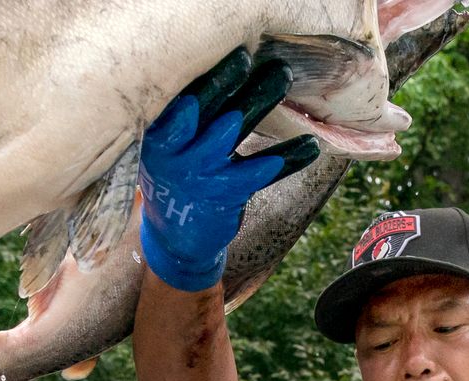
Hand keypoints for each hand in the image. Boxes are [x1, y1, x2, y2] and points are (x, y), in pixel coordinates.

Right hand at [138, 48, 319, 292]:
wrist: (174, 238)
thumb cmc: (178, 175)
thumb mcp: (170, 146)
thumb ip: (188, 115)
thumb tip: (228, 68)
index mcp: (159, 135)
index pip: (176, 100)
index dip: (198, 79)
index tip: (218, 55)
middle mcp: (176, 153)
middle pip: (202, 110)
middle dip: (223, 82)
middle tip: (247, 57)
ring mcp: (200, 176)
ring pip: (231, 133)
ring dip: (258, 101)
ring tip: (282, 76)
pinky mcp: (225, 196)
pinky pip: (257, 173)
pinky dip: (285, 158)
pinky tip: (309, 146)